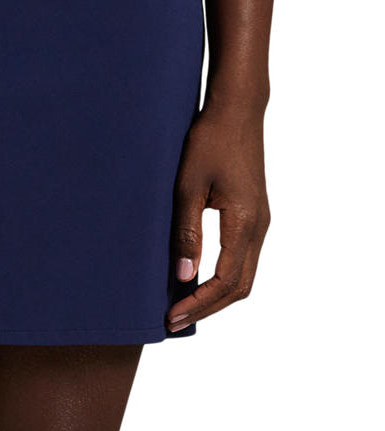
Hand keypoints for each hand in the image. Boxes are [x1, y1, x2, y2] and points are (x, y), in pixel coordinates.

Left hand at [166, 102, 270, 332]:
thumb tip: (184, 275)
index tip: (170, 316)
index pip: (225, 282)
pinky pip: (242, 259)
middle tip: (172, 320)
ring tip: (182, 306)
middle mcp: (259, 227)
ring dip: (215, 296)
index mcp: (245, 223)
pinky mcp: (253, 215)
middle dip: (206, 308)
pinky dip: (222, 278)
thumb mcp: (187, 187)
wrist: (236, 110)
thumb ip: (186, 232)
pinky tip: (196, 279)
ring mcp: (260, 222)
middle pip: (239, 287)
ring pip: (244, 276)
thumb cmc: (208, 142)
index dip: (197, 304)